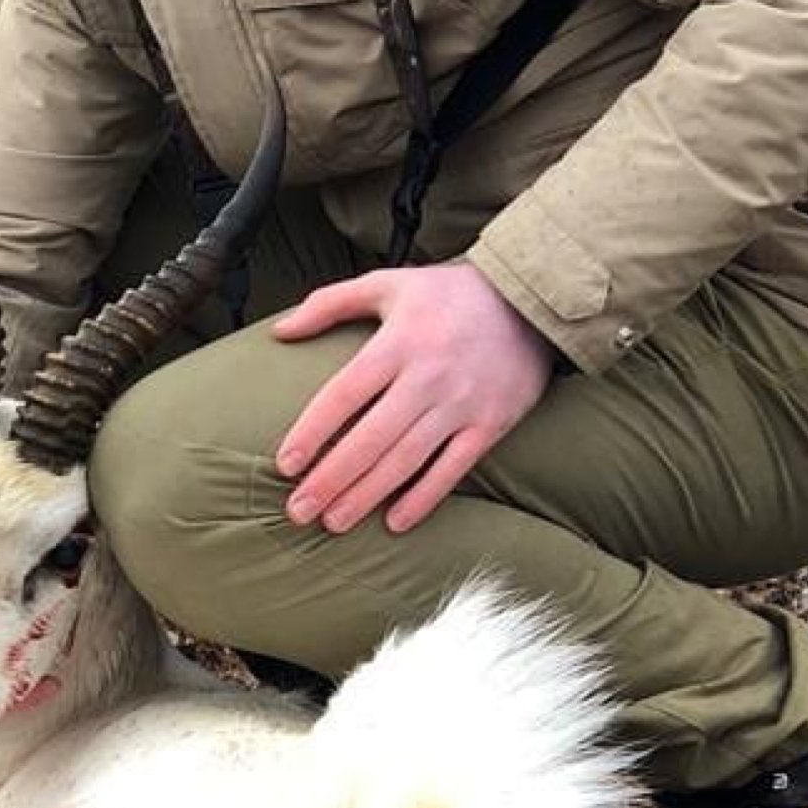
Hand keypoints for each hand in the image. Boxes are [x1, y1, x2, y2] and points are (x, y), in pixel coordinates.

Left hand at [272, 262, 558, 533]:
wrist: (528, 299)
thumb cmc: (448, 294)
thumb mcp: (388, 284)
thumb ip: (329, 303)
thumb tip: (279, 332)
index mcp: (397, 342)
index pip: (343, 395)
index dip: (312, 432)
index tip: (286, 465)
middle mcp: (427, 376)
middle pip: (369, 438)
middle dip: (330, 479)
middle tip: (299, 511)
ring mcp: (461, 405)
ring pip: (405, 460)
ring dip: (366, 496)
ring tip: (333, 522)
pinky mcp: (490, 425)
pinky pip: (452, 470)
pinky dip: (424, 498)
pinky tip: (395, 523)